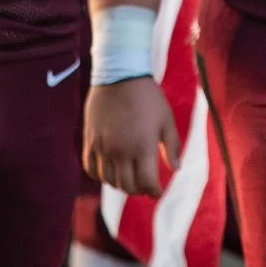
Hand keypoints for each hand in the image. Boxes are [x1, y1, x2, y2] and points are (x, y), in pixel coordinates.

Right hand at [83, 77, 179, 197]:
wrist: (120, 75)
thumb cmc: (148, 97)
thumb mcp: (167, 120)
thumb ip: (171, 147)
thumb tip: (175, 168)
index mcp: (143, 147)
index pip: (147, 183)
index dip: (154, 191)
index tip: (157, 191)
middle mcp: (121, 151)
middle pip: (127, 186)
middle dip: (138, 190)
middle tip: (144, 185)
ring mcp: (103, 147)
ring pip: (109, 180)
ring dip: (120, 184)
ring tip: (128, 178)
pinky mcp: (90, 141)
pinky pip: (90, 168)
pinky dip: (100, 175)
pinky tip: (109, 171)